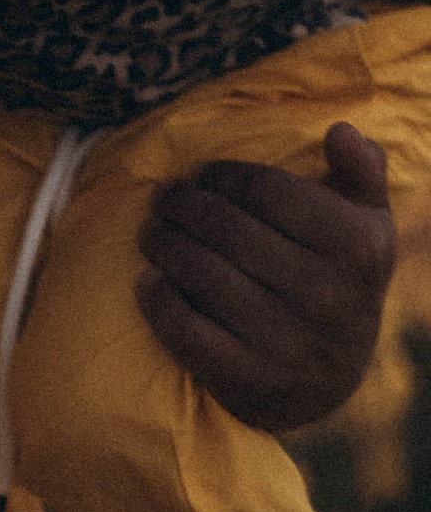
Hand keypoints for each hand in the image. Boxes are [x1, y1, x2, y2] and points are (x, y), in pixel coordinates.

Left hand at [137, 122, 397, 434]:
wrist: (328, 381)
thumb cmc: (337, 279)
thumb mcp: (364, 225)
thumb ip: (360, 172)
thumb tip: (340, 130)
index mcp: (357, 247)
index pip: (264, 188)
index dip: (221, 175)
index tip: (200, 174)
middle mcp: (328, 296)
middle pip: (224, 227)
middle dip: (181, 204)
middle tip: (162, 199)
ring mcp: (290, 343)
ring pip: (199, 271)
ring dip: (161, 242)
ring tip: (150, 231)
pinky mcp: (253, 381)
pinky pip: (186, 329)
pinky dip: (157, 298)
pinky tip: (147, 279)